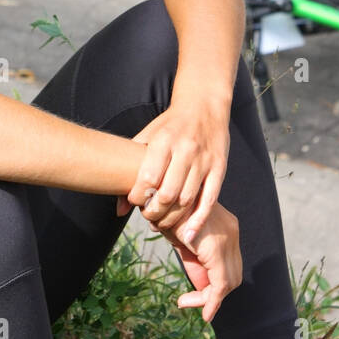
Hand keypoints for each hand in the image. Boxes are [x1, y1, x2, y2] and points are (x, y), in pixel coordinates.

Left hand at [117, 96, 229, 239]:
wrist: (204, 105)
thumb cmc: (170, 124)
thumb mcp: (148, 137)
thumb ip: (131, 168)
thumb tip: (119, 209)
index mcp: (164, 140)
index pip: (148, 178)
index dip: (138, 197)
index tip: (136, 202)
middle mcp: (185, 150)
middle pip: (167, 193)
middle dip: (154, 212)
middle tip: (149, 216)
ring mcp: (204, 160)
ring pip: (187, 199)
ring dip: (173, 218)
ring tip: (163, 222)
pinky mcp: (219, 168)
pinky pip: (209, 200)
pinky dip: (198, 220)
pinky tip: (188, 234)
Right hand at [161, 202, 241, 322]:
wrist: (158, 193)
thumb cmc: (166, 211)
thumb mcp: (182, 236)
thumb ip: (194, 258)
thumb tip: (200, 285)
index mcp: (227, 225)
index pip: (228, 262)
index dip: (213, 282)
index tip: (191, 294)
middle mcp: (232, 231)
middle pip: (233, 273)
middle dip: (213, 292)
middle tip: (188, 300)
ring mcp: (227, 239)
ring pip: (229, 282)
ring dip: (210, 298)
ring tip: (185, 302)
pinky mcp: (216, 250)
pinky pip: (220, 285)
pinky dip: (212, 301)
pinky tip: (202, 311)